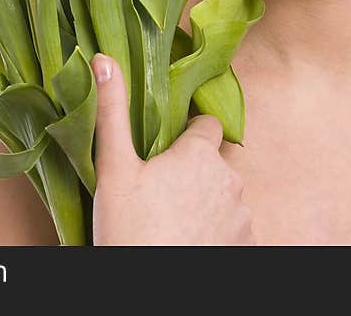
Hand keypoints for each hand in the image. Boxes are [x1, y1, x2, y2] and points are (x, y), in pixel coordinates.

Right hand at [90, 53, 255, 244]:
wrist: (149, 290)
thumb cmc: (129, 229)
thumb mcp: (114, 168)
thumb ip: (112, 110)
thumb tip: (102, 59)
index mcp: (201, 153)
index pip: (207, 124)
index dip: (187, 135)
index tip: (166, 152)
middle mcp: (230, 179)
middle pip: (215, 162)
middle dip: (195, 171)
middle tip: (160, 190)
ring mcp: (243, 215)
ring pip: (225, 195)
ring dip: (207, 202)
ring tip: (172, 220)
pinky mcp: (247, 245)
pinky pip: (235, 227)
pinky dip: (218, 231)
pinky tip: (190, 241)